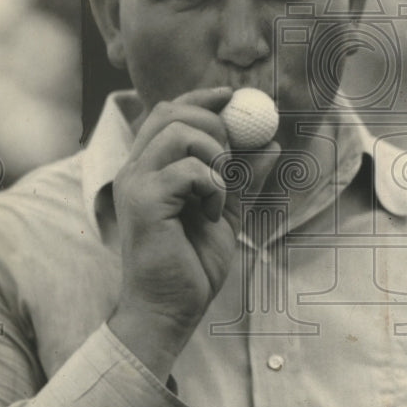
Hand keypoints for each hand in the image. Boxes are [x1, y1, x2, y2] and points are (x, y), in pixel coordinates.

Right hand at [107, 87, 278, 379]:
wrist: (169, 310)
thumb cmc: (190, 267)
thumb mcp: (227, 214)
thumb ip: (244, 180)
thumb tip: (271, 145)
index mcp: (150, 168)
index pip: (167, 112)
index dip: (200, 97)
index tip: (232, 96)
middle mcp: (136, 169)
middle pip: (170, 111)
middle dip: (212, 122)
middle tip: (232, 155)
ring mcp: (135, 183)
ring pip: (179, 132)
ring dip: (214, 155)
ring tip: (219, 192)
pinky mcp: (143, 201)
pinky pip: (188, 169)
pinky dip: (212, 185)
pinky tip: (210, 213)